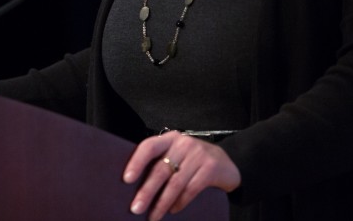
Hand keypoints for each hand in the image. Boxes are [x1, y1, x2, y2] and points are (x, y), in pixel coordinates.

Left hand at [122, 131, 240, 219]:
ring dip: (162, 203)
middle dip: (147, 192)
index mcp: (169, 139)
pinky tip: (172, 211)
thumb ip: (160, 162)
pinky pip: (191, 189)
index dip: (136, 162)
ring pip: (175, 183)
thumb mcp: (176, 154)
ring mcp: (198, 155)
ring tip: (152, 216)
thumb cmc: (191, 161)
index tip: (126, 179)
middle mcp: (183, 144)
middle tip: (135, 208)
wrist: (226, 162)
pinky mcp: (210, 168)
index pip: (149, 147)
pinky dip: (180, 202)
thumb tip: (134, 186)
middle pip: (161, 170)